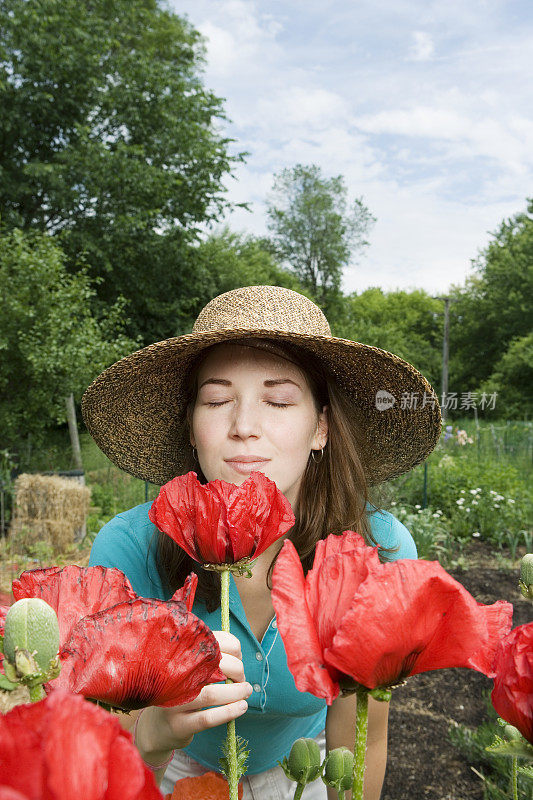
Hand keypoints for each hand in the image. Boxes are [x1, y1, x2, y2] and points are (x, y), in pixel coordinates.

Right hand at [135, 631, 251, 756]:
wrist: (157, 729)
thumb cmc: (182, 695)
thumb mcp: (190, 673)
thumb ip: (210, 660)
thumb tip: (238, 655)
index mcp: (178, 659)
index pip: (209, 641)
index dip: (231, 646)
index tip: (239, 654)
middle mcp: (173, 678)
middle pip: (211, 666)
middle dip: (236, 668)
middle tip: (242, 677)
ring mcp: (174, 703)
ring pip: (211, 694)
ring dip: (235, 692)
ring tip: (246, 690)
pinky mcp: (178, 725)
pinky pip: (207, 718)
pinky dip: (229, 711)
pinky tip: (241, 707)